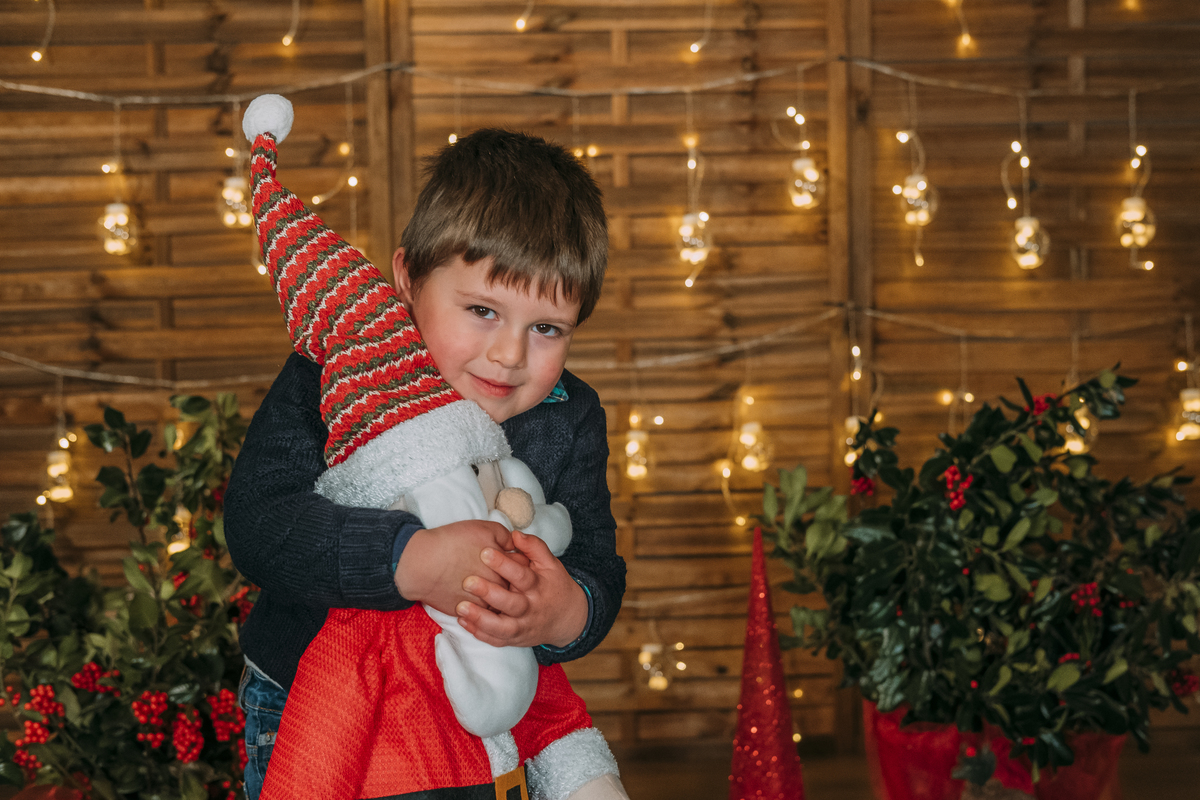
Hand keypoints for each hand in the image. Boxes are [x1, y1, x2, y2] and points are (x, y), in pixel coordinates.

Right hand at [394, 520, 513, 615]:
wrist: (423, 563)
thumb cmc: (453, 542)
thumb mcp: (485, 529)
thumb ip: (506, 537)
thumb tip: (514, 545)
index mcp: (506, 569)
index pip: (523, 570)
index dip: (519, 564)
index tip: (512, 560)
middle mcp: (498, 590)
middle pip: (513, 590)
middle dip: (511, 584)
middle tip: (501, 577)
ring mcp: (483, 605)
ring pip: (498, 606)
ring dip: (495, 600)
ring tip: (489, 590)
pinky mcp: (467, 614)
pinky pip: (480, 617)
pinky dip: (479, 611)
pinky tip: (476, 602)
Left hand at [455, 529, 587, 648]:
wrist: (567, 619)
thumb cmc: (554, 585)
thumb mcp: (550, 564)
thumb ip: (534, 547)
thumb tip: (515, 534)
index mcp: (539, 587)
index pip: (522, 576)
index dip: (504, 564)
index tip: (484, 552)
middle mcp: (531, 608)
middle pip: (511, 603)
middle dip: (489, 593)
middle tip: (467, 581)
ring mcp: (523, 626)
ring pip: (502, 627)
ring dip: (481, 619)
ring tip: (460, 607)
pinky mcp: (515, 639)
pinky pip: (496, 640)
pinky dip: (480, 633)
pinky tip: (463, 622)